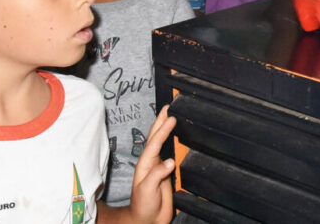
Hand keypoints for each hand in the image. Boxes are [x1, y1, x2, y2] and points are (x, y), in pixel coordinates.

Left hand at [129, 105, 176, 223]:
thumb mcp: (147, 190)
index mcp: (145, 164)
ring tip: (171, 116)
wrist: (146, 220)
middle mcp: (152, 163)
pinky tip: (177, 137)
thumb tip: (170, 161)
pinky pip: (171, 154)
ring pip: (163, 143)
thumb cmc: (142, 206)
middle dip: (161, 122)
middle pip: (156, 138)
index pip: (155, 143)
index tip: (171, 118)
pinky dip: (173, 142)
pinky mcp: (167, 174)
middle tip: (168, 107)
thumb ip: (158, 175)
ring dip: (166, 129)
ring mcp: (159, 167)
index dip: (163, 130)